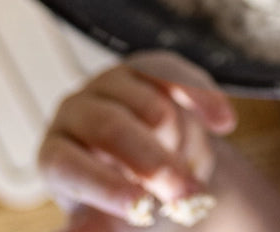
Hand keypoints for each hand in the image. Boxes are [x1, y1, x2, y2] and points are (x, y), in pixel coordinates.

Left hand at [39, 51, 236, 229]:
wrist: (154, 166)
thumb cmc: (124, 200)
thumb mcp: (112, 223)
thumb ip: (99, 230)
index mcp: (56, 155)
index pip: (68, 166)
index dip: (104, 187)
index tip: (142, 210)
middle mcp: (75, 112)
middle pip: (111, 127)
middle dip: (155, 163)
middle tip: (189, 194)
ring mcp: (110, 82)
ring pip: (150, 106)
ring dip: (178, 141)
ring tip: (187, 168)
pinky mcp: (147, 65)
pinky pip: (178, 76)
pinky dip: (203, 100)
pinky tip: (224, 123)